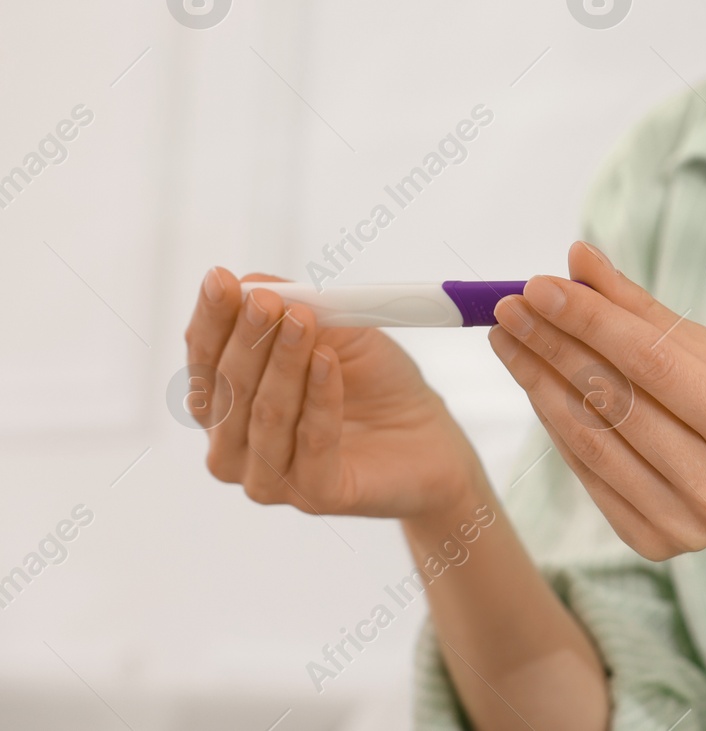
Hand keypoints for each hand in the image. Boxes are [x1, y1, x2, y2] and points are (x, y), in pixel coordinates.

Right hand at [183, 267, 484, 520]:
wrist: (430, 436)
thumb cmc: (376, 384)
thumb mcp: (339, 333)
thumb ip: (295, 309)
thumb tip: (250, 283)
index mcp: (229, 406)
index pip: (205, 361)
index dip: (211, 321)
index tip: (220, 280)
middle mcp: (236, 447)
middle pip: (228, 389)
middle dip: (247, 339)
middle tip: (266, 300)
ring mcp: (270, 478)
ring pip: (266, 415)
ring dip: (284, 363)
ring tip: (303, 320)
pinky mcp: (315, 495)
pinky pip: (311, 443)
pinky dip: (320, 398)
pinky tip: (328, 362)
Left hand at [486, 243, 705, 560]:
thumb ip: (643, 311)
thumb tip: (577, 259)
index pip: (651, 363)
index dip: (589, 321)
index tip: (539, 286)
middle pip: (613, 402)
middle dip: (551, 346)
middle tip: (508, 307)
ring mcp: (684, 522)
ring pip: (590, 440)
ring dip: (539, 383)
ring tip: (510, 339)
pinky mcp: (654, 542)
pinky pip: (588, 473)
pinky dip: (557, 423)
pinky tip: (536, 384)